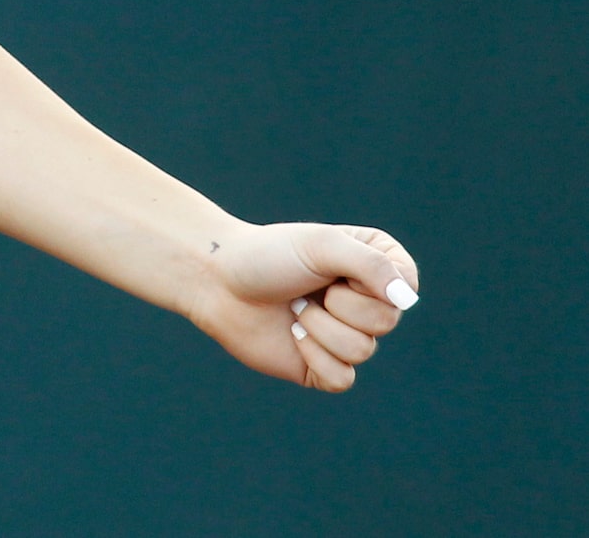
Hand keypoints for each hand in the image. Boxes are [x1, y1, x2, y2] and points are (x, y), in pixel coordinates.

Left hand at [191, 221, 419, 390]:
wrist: (216, 280)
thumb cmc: (268, 255)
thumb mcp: (321, 245)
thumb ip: (370, 264)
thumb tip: (408, 300)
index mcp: (378, 269)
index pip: (404, 288)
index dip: (365, 281)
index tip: (330, 266)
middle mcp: (370, 305)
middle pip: (384, 322)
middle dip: (336, 304)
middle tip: (304, 288)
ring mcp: (349, 338)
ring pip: (362, 350)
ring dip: (317, 326)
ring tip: (294, 308)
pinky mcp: (325, 368)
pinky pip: (342, 379)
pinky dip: (312, 356)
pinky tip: (292, 335)